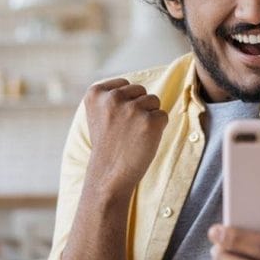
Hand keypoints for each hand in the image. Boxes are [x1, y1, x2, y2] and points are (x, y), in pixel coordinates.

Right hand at [83, 78, 167, 195]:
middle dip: (138, 107)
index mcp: (96, 93)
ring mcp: (132, 109)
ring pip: (154, 101)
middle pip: (140, 90)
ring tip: (133, 135)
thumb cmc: (107, 144)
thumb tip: (137, 87)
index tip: (114, 121)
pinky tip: (143, 140)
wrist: (108, 174)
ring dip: (148, 116)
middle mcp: (113, 97)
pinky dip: (158, 128)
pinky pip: (163, 116)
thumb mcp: (99, 114)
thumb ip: (111, 96)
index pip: (125, 84)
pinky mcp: (150, 121)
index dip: (124, 103)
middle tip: (125, 130)